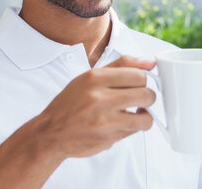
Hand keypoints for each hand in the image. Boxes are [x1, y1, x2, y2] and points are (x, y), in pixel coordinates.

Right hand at [35, 56, 155, 159]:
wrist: (51, 132)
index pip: (138, 74)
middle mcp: (99, 98)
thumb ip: (121, 66)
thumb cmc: (71, 103)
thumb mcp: (90, 77)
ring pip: (146, 117)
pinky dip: (134, 127)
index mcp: (95, 78)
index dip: (143, 79)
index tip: (140, 83)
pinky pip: (135, 131)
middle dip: (147, 96)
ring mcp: (104, 120)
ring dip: (145, 115)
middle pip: (146, 94)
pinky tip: (124, 122)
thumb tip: (150, 64)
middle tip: (139, 98)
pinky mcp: (108, 138)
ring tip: (136, 112)